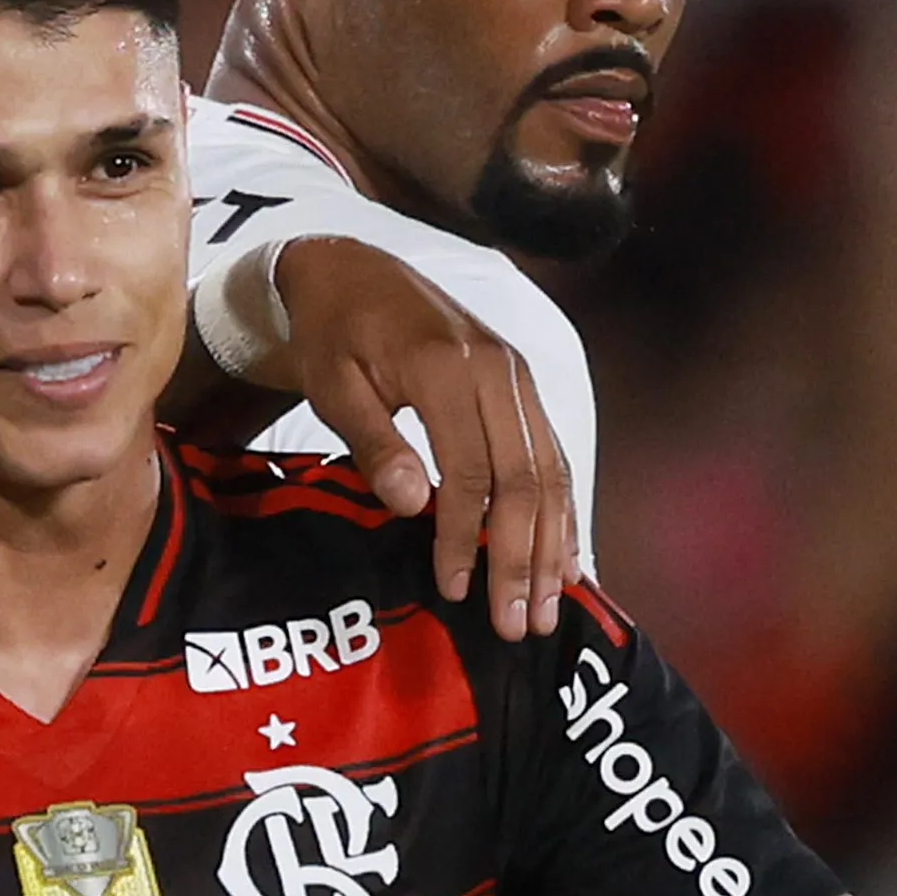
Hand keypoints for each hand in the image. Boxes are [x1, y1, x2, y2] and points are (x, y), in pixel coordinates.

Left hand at [267, 235, 577, 637]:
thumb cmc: (334, 334)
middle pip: (525, 478)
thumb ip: (374, 441)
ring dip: (551, 546)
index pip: (470, 471)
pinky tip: (563, 561)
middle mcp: (498, 371)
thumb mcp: (334, 384)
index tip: (456, 590)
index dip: (466, 537)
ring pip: (550, 471)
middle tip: (516, 624)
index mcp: (447, 368)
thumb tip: (414, 504)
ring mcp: (518, 377)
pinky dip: (560, 512)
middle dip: (523, 558)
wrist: (354, 271)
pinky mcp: (523, 387)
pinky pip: (552, 455)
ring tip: (544, 609)